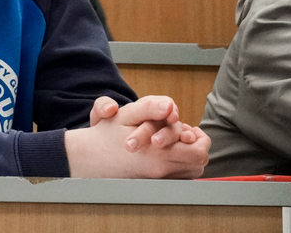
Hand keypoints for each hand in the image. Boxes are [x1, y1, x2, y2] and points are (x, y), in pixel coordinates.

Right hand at [67, 95, 210, 178]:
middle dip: (198, 147)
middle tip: (188, 136)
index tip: (190, 129)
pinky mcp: (153, 184)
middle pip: (199, 164)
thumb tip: (170, 106)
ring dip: (190, 157)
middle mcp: (162, 170)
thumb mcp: (126, 114)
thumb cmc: (107, 134)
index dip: (200, 139)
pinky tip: (169, 154)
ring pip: (191, 172)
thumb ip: (149, 108)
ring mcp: (158, 180)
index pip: (198, 152)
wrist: (91, 158)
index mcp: (158, 153)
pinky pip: (180, 178)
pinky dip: (181, 166)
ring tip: (179, 144)